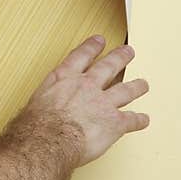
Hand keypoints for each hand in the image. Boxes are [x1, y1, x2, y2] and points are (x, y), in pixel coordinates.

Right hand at [27, 35, 150, 166]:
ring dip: (137, 86)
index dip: (92, 47)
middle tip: (128, 51)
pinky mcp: (115, 122)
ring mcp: (104, 103)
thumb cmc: (37, 124)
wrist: (50, 139)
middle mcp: (87, 86)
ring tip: (143, 84)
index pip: (81, 57)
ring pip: (125, 90)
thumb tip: (43, 109)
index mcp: (65, 78)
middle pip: (109, 67)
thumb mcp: (36, 102)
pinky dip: (139, 120)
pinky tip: (143, 120)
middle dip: (120, 58)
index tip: (99, 40)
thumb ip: (47, 100)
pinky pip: (131, 120)